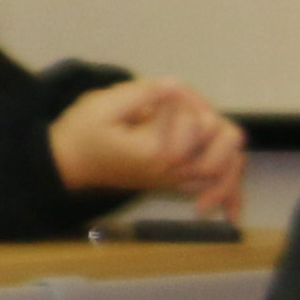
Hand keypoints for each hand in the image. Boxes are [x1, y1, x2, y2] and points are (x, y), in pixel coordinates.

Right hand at [49, 75, 242, 211]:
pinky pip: (211, 192)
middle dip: (209, 118)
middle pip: (224, 141)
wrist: (66, 164)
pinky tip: (233, 213)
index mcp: (158, 151)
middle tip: (184, 109)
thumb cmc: (81, 134)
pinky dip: (227, 196)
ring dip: (228, 149)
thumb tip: (175, 87)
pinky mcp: (173, 182)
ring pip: (227, 169)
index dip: (185, 99)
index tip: (162, 94)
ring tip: (214, 133)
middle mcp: (173, 170)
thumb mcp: (103, 105)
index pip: (197, 120)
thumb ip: (143, 93)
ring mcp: (175, 179)